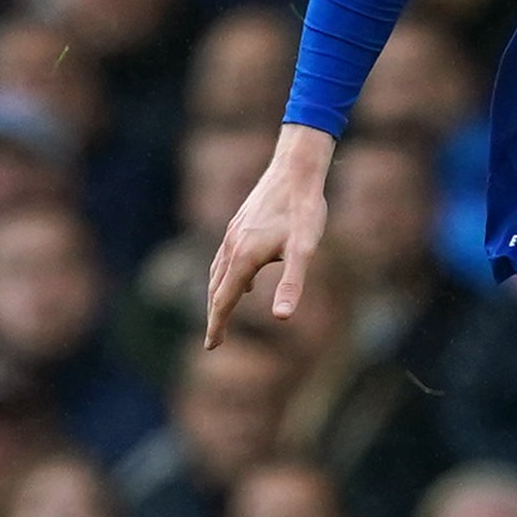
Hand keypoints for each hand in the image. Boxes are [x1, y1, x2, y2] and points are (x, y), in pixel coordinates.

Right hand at [204, 123, 335, 348]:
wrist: (296, 169)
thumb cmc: (304, 210)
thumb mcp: (305, 250)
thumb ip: (293, 283)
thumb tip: (282, 318)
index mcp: (243, 257)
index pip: (224, 300)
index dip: (217, 325)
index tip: (211, 346)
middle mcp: (231, 247)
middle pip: (216, 289)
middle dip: (214, 316)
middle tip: (213, 341)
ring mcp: (232, 234)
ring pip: (218, 273)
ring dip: (217, 297)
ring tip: (220, 316)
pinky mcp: (239, 225)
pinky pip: (225, 258)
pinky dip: (226, 277)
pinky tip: (243, 282)